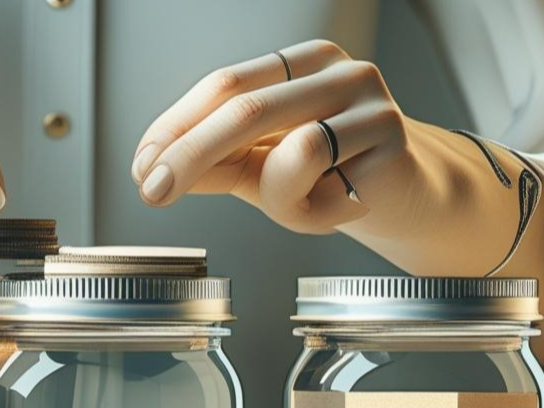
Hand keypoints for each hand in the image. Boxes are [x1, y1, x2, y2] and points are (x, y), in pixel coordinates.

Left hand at [131, 39, 526, 275]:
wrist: (401, 202)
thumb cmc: (330, 181)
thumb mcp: (258, 172)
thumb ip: (212, 165)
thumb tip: (152, 170)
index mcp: (296, 65)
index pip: (220, 85)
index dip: (174, 127)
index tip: (142, 167)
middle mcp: (331, 67)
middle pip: (238, 102)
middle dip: (186, 151)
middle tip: (153, 190)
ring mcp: (364, 92)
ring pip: (275, 131)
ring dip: (261, 186)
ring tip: (286, 206)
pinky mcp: (389, 128)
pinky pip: (312, 161)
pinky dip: (301, 198)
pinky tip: (329, 205)